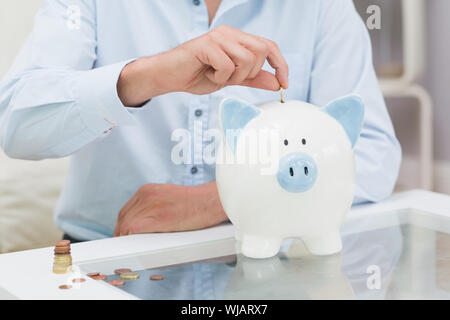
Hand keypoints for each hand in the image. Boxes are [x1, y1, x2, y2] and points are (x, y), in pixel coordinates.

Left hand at [114, 182, 227, 235]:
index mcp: (149, 189)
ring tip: (129, 248)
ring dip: (125, 237)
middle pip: (124, 216)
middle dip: (121, 232)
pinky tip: (134, 246)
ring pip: (126, 224)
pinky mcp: (157, 218)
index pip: (127, 209)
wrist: (212, 200)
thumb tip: (149, 222)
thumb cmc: (197, 202)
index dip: (123, 223)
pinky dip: (130, 239)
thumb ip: (156, 205)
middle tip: (124, 243)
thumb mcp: (170, 196)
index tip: (124, 233)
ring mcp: (151, 205)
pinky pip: (134, 229)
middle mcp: (146, 194)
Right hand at [117, 25, 288, 105]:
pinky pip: (227, 65)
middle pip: (261, 52)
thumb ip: (254, 79)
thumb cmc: (197, 74)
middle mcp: (230, 33)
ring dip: (234, 76)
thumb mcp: (232, 80)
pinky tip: (207, 73)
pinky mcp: (207, 44)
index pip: (269, 46)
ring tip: (217, 75)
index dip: (280, 65)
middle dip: (250, 73)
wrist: (170, 77)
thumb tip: (277, 83)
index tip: (284, 84)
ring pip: (246, 60)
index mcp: (238, 39)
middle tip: (231, 78)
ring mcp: (218, 37)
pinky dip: (220, 77)